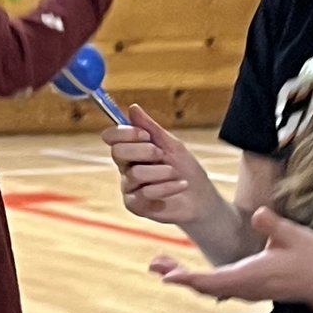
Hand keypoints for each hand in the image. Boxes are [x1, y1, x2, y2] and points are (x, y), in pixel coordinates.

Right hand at [106, 101, 206, 229]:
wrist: (200, 197)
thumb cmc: (185, 169)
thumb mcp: (172, 144)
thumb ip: (151, 128)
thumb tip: (133, 108)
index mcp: (132, 150)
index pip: (112, 137)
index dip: (125, 133)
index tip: (146, 135)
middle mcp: (126, 167)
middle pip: (117, 152)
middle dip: (144, 151)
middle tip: (161, 155)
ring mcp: (129, 187)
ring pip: (135, 173)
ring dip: (162, 172)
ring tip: (175, 174)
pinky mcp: (135, 205)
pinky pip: (144, 193)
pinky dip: (166, 188)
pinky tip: (179, 186)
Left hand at [154, 205, 312, 306]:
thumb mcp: (293, 235)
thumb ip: (272, 223)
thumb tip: (257, 214)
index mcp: (250, 275)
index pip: (210, 280)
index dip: (185, 277)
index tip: (165, 274)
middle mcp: (246, 288)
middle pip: (205, 286)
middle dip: (178, 276)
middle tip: (154, 265)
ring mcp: (251, 291)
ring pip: (213, 288)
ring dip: (190, 279)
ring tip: (167, 267)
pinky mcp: (256, 289)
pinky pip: (224, 288)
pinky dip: (205, 282)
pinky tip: (196, 275)